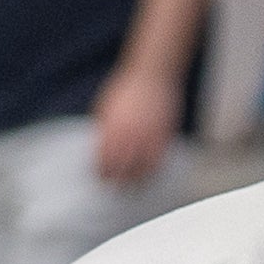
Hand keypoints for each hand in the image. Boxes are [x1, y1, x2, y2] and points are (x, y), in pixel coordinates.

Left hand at [88, 62, 176, 189]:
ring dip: (136, 181)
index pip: (104, 161)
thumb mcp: (105, 108)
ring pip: (142, 169)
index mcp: (111, 129)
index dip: (102, 173)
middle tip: (116, 189)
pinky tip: (149, 174)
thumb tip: (99, 149)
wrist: (152, 74)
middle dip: (118, 182)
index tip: (101, 178)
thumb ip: (104, 130)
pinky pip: (158, 160)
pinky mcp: (164, 135)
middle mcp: (130, 135)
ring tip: (133, 188)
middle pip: (122, 169)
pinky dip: (153, 171)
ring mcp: (148, 136)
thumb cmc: (126, 88)